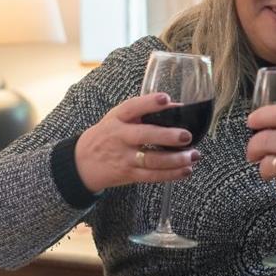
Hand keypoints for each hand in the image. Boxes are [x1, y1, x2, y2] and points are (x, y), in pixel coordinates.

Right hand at [75, 93, 200, 193]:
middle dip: (167, 136)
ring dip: (175, 159)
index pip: (132, 107)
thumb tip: (178, 107)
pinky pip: (152, 176)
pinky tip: (186, 170)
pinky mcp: (129, 174)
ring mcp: (124, 158)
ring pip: (151, 160)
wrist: (82, 163)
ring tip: (193, 155)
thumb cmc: (108, 135)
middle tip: (187, 135)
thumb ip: (143, 112)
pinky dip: (171, 174)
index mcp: (117, 119)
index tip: (166, 99)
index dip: (149, 103)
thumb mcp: (117, 118)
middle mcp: (120, 137)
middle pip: (144, 135)